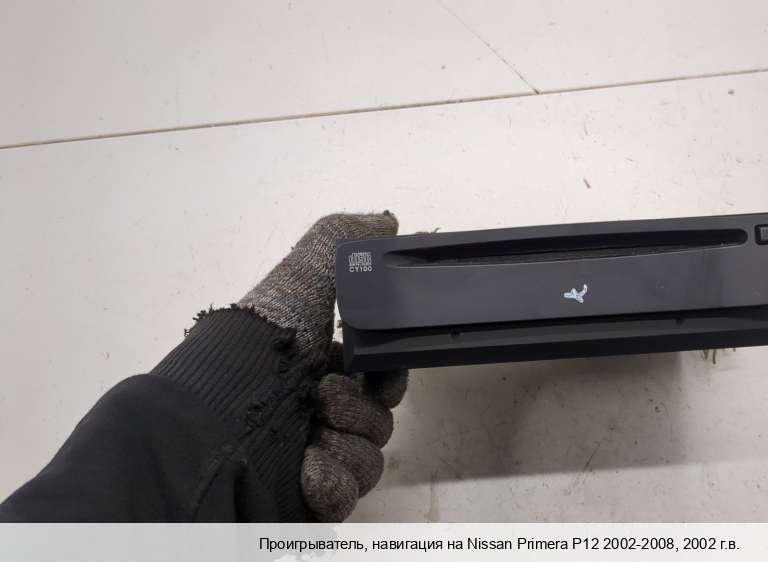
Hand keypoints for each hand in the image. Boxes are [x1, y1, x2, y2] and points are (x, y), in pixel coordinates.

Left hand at [238, 212, 406, 521]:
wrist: (215, 421)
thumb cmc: (259, 347)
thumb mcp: (301, 275)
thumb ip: (342, 239)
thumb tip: (386, 220)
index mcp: (318, 371)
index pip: (381, 379)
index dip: (387, 375)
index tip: (374, 371)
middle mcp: (316, 415)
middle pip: (380, 418)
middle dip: (361, 407)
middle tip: (325, 398)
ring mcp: (313, 458)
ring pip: (370, 457)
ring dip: (346, 441)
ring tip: (310, 434)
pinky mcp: (309, 497)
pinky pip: (346, 493)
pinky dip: (331, 480)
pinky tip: (306, 467)